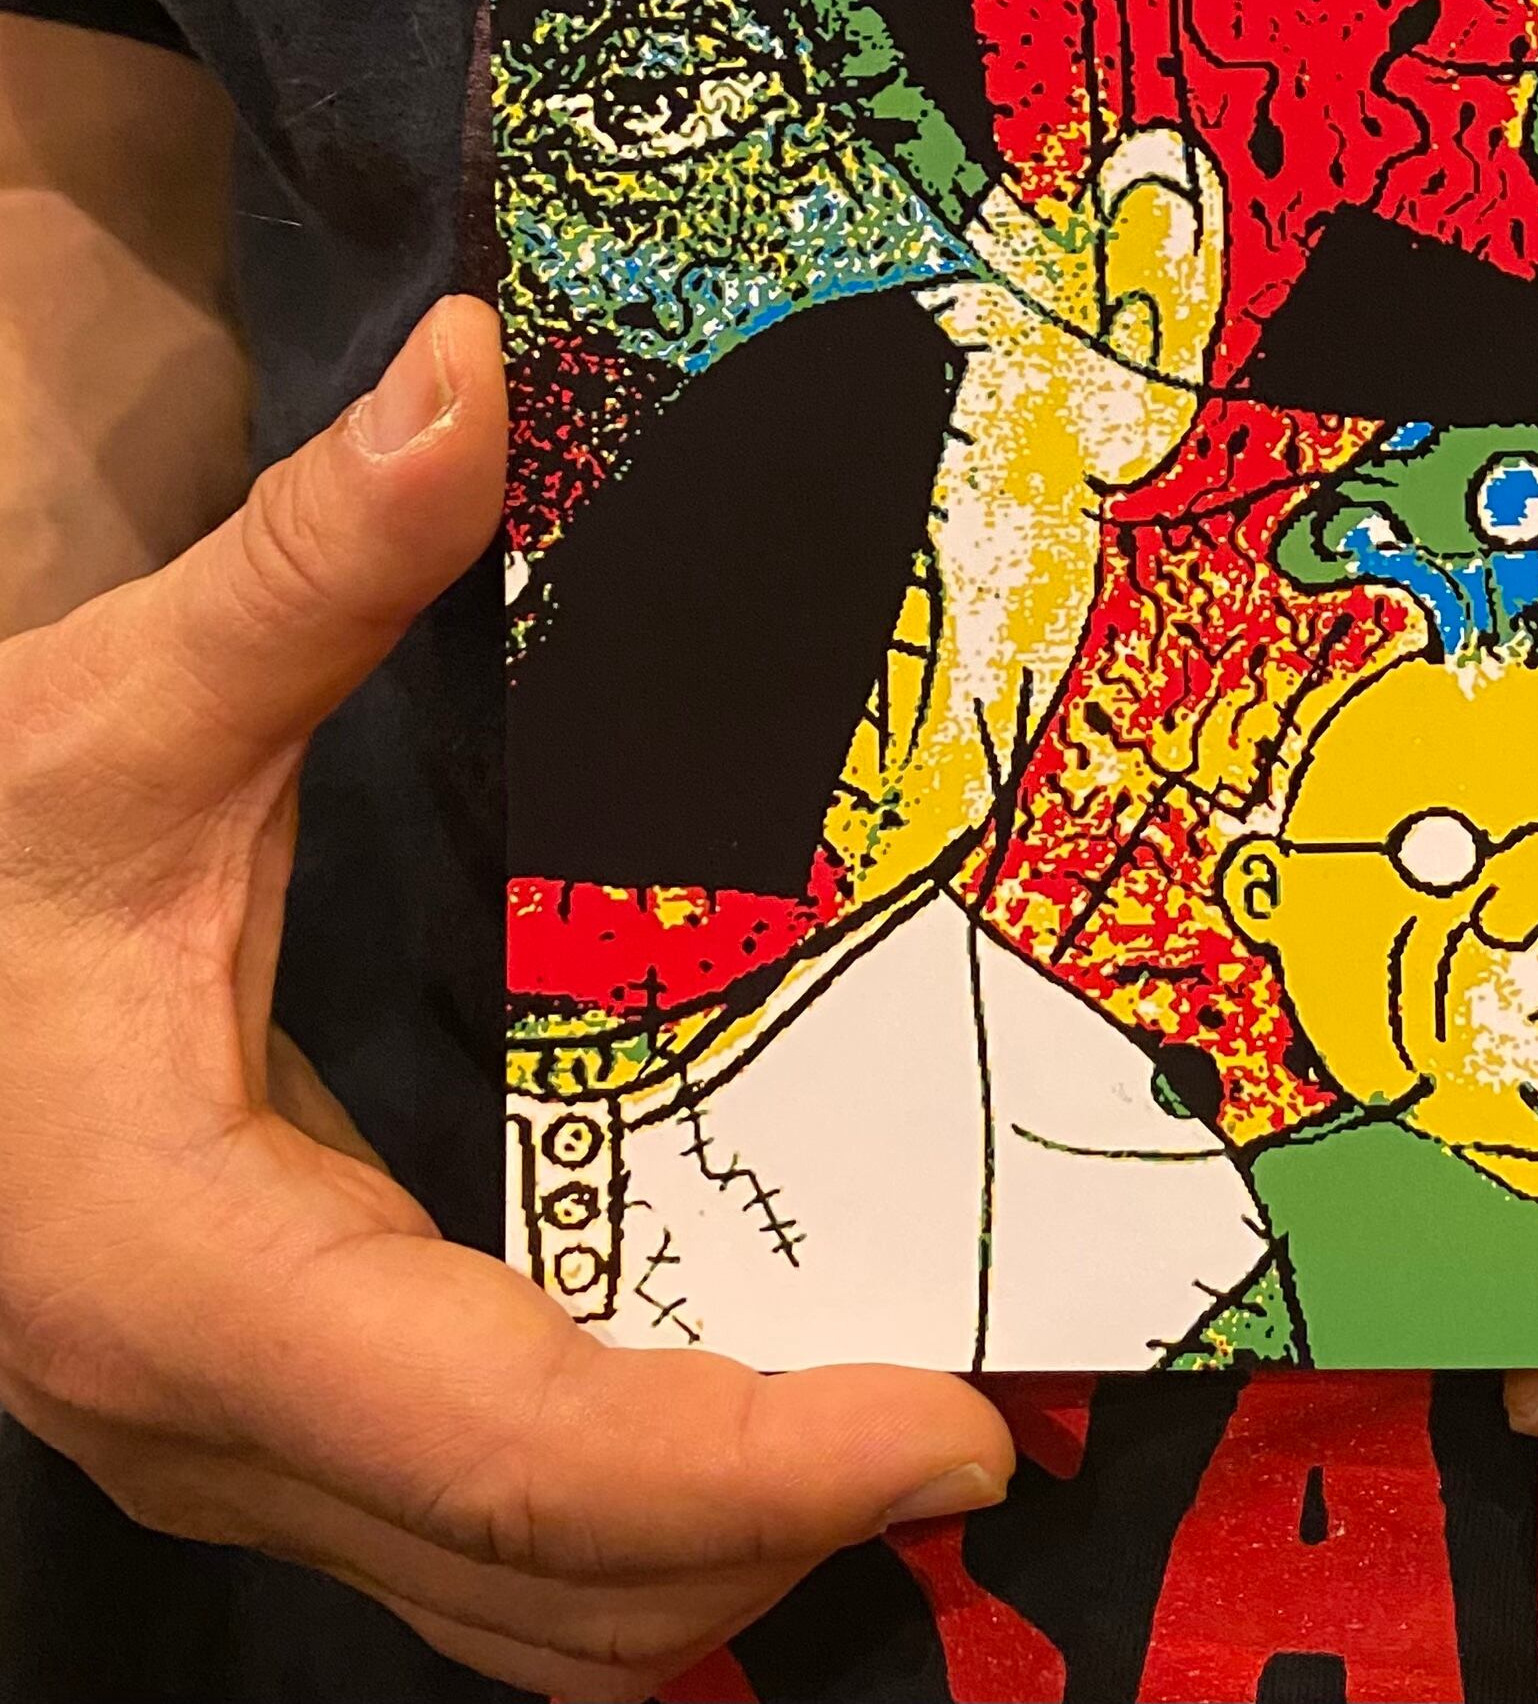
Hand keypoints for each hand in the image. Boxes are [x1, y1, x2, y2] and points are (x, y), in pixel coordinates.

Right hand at [0, 298, 1012, 1699]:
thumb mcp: (107, 711)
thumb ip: (304, 565)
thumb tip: (471, 374)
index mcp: (176, 1278)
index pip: (505, 1448)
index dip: (742, 1464)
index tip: (948, 1423)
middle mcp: (207, 1413)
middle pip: (545, 1575)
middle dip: (786, 1525)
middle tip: (1012, 1407)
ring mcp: (235, 1438)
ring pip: (514, 1599)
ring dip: (728, 1544)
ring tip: (925, 1425)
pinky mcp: (274, 1409)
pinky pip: (479, 1529)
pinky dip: (645, 1507)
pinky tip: (768, 1403)